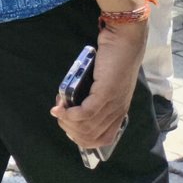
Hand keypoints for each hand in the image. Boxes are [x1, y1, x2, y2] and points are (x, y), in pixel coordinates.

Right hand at [51, 22, 143, 148]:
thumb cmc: (113, 59)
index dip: (80, 137)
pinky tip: (60, 107)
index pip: (101, 140)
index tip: (67, 124)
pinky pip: (86, 113)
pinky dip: (70, 114)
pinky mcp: (105, 94)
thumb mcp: (104, 83)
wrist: (124, 42)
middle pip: (90, 137)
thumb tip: (72, 103)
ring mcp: (112, 105)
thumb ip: (94, 95)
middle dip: (69, 129)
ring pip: (86, 127)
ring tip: (58, 107)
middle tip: (59, 113)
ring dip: (66, 121)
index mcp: (118, 112)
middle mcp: (117, 113)